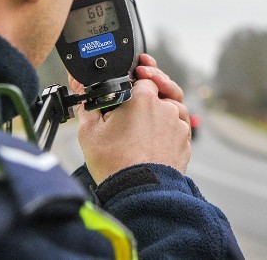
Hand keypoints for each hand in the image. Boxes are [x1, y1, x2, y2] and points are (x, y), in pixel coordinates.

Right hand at [71, 55, 190, 183]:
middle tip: (143, 83)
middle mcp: (165, 107)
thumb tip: (81, 90)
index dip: (135, 74)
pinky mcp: (184, 142)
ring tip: (147, 113)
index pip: (142, 76)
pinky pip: (180, 125)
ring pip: (173, 106)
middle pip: (162, 87)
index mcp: (142, 98)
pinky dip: (170, 124)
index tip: (133, 73)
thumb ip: (87, 105)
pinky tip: (157, 131)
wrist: (139, 192)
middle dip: (153, 82)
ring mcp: (178, 125)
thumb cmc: (115, 164)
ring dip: (162, 106)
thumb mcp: (89, 131)